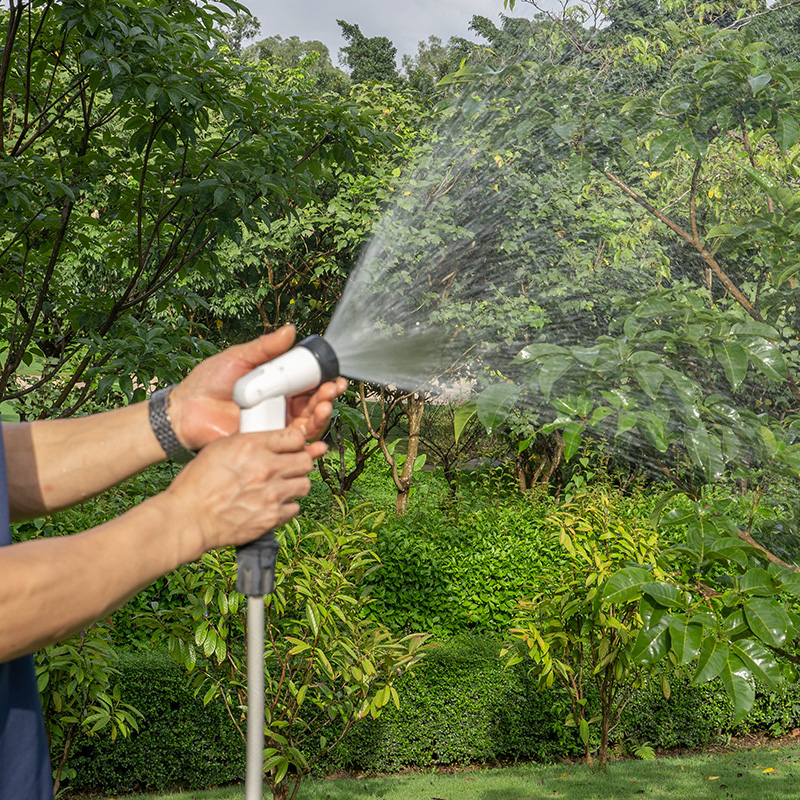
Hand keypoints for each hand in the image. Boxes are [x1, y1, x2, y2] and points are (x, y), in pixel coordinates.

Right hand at [162, 427, 327, 555]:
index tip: (291, 447)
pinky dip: (286, 506)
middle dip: (299, 462)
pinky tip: (271, 504)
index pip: (295, 437)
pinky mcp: (272, 517)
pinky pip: (294, 508)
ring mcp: (271, 494)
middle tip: (289, 467)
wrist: (189, 518)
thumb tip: (270, 439)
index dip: (294, 442)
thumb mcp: (219, 448)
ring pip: (304, 484)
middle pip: (305, 460)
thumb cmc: (197, 483)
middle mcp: (266, 468)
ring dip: (295, 484)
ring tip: (280, 486)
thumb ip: (248, 441)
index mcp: (251, 446)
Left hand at [167, 326, 346, 450]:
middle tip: (330, 391)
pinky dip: (307, 447)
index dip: (327, 382)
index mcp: (280, 386)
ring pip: (308, 426)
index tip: (335, 378)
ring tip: (323, 408)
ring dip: (321, 418)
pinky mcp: (267, 445)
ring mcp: (275, 427)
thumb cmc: (210, 381)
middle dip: (328, 398)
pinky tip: (315, 443)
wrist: (186, 408)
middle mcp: (282, 407)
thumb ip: (265, 348)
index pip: (311, 385)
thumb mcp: (240, 358)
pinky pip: (291, 448)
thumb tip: (291, 330)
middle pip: (315, 405)